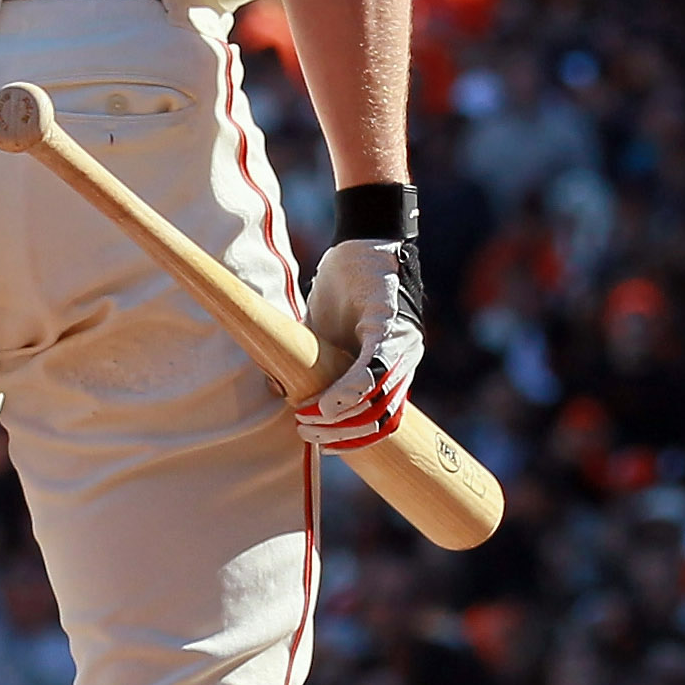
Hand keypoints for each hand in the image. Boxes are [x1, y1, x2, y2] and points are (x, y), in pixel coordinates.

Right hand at [293, 236, 421, 449]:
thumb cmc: (346, 286)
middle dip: (342, 437)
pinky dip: (349, 393)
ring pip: (378, 403)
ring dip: (341, 420)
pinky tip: (324, 403)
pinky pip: (375, 371)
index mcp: (393, 369)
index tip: (321, 444)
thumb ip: (311, 363)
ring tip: (308, 420)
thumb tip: (279, 392)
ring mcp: (402, 347)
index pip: (382, 423)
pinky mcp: (390, 327)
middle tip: (306, 432)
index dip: (352, 442)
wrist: (363, 239)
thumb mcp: (325, 334)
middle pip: (382, 422)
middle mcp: (405, 363)